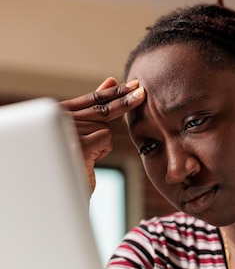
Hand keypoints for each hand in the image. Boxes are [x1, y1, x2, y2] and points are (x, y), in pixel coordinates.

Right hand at [60, 77, 144, 193]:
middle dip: (124, 101)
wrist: (58, 188)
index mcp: (59, 112)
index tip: (132, 85)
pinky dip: (104, 150)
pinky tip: (90, 159)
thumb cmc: (71, 158)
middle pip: (102, 109)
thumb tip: (110, 81)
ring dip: (103, 142)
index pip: (92, 99)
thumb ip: (94, 106)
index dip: (114, 91)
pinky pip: (106, 138)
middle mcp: (60, 117)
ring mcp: (68, 129)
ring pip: (105, 127)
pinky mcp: (79, 143)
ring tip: (88, 154)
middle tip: (142, 92)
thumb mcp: (83, 129)